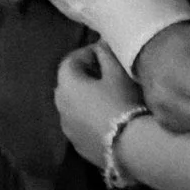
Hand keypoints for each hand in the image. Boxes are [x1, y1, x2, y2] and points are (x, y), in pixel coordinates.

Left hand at [55, 40, 141, 168]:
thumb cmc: (122, 101)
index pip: (69, 61)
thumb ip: (106, 53)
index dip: (87, 52)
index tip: (106, 52)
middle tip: (108, 71)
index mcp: (67, 86)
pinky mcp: (77, 145)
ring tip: (110, 95)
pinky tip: (109, 116)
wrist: (129, 145)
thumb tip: (101, 44)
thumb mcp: (118, 71)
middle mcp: (60, 107)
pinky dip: (89, 115)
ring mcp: (67, 129)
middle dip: (86, 74)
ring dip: (86, 96)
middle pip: (68, 84)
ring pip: (73, 105)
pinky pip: (80, 123)